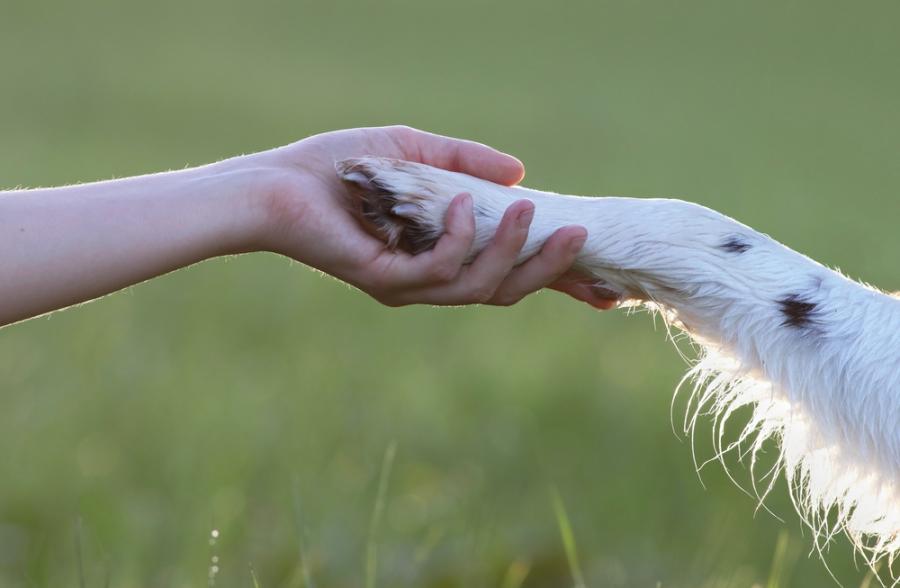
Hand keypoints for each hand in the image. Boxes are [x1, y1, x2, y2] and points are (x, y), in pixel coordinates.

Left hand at [249, 125, 615, 308]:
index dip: (556, 279)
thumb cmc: (340, 168)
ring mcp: (409, 287)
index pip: (509, 272)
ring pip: (480, 287)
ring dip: (512, 251)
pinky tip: (459, 204)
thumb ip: (467, 164)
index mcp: (443, 253)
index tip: (606, 285)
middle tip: (578, 236)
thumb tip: (521, 173)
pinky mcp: (385, 281)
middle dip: (548, 269)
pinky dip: (457, 238)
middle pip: (505, 290)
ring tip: (531, 213)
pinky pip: (437, 270)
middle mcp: (431, 279)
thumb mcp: (416, 154)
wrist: (276, 183)